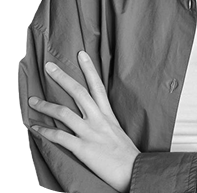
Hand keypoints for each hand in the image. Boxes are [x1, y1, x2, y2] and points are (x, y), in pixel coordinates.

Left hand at [28, 51, 139, 192]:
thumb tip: (95, 118)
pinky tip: (34, 128)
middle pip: (78, 92)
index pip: (97, 86)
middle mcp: (99, 119)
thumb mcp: (118, 132)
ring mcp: (90, 133)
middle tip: (49, 66)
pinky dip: (45, 132)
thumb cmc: (127, 154)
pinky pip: (60, 137)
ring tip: (32, 100)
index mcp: (108, 114)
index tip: (81, 54)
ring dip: (46, 106)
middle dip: (62, 78)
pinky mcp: (83, 148)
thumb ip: (105, 123)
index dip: (89, 69)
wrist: (134, 171)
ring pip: (64, 113)